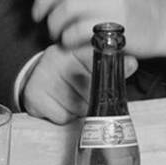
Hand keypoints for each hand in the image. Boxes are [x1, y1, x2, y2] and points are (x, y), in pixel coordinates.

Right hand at [22, 44, 137, 123]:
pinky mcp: (33, 95)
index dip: (108, 70)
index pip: (94, 59)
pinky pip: (62, 116)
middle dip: (92, 98)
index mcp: (71, 48)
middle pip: (89, 90)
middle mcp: (54, 58)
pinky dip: (64, 116)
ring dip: (78, 109)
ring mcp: (42, 76)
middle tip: (87, 93)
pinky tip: (59, 104)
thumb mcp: (88, 64)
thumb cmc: (69, 71)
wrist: (37, 78)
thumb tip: (132, 63)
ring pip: (76, 107)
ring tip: (70, 97)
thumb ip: (111, 65)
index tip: (130, 66)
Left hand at [29, 0, 165, 58]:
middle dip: (42, 0)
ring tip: (54, 30)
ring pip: (66, 7)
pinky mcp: (117, 26)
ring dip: (53, 22)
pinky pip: (77, 29)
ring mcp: (115, 1)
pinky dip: (66, 37)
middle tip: (38, 14)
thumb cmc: (135, 2)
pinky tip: (67, 40)